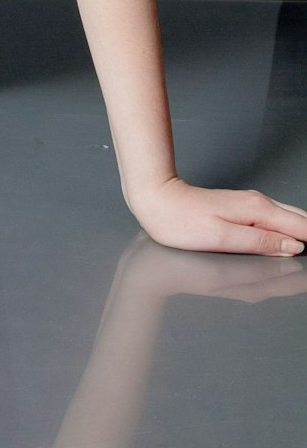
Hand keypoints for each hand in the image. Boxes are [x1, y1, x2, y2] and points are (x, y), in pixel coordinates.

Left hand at [129, 176, 306, 255]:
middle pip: (300, 221)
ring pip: (288, 219)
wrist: (156, 200)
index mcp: (257, 211)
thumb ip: (260, 242)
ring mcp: (250, 205)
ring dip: (303, 233)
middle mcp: (258, 204)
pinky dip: (289, 230)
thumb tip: (294, 247)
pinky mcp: (241, 209)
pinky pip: (274, 220)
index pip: (302, 227)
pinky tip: (290, 242)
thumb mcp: (222, 238)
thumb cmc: (181, 222)